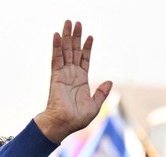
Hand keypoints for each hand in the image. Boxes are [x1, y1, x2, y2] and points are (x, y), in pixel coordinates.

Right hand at [34, 20, 112, 143]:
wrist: (63, 124)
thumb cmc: (77, 119)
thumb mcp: (95, 106)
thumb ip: (101, 93)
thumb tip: (109, 82)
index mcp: (81, 81)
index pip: (84, 60)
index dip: (87, 48)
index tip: (90, 36)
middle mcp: (71, 75)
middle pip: (74, 51)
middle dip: (75, 37)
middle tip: (76, 23)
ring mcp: (63, 74)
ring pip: (65, 51)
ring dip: (66, 37)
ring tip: (68, 22)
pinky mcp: (56, 76)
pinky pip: (56, 58)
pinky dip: (57, 47)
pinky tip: (57, 35)